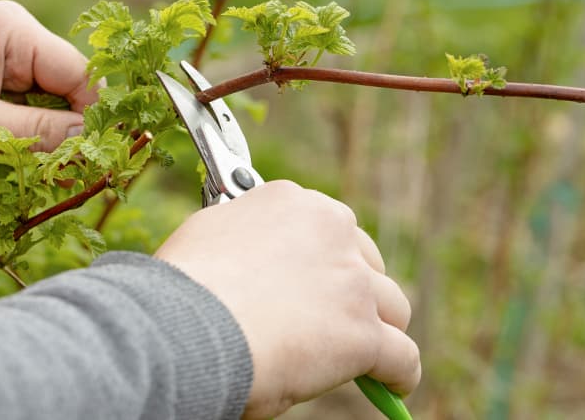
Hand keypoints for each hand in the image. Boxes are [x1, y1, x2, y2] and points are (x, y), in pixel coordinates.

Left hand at [0, 0, 97, 158]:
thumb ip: (37, 133)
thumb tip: (90, 144)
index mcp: (14, 30)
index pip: (77, 73)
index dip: (91, 114)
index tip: (97, 155)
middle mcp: (15, 38)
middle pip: (66, 87)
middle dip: (69, 127)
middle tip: (72, 169)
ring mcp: (3, 59)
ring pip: (49, 100)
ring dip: (49, 134)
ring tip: (49, 169)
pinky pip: (27, 107)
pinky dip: (29, 133)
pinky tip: (28, 157)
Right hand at [155, 180, 419, 418]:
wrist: (187, 323)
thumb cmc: (183, 287)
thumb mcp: (212, 237)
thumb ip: (246, 241)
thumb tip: (249, 266)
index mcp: (290, 201)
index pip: (326, 227)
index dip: (322, 261)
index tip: (315, 281)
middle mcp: (330, 229)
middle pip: (366, 261)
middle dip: (356, 289)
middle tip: (338, 316)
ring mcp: (351, 281)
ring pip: (391, 306)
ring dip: (381, 327)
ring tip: (375, 352)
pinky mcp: (362, 332)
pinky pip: (401, 355)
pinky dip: (399, 373)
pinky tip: (394, 384)